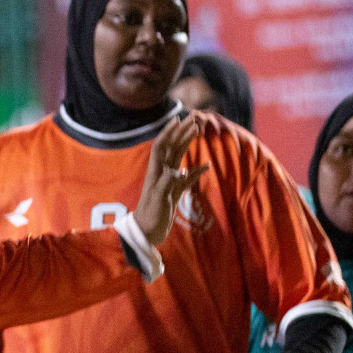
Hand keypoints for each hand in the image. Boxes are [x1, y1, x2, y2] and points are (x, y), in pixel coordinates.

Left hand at [132, 114, 209, 243]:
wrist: (146, 234)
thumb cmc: (150, 218)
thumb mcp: (158, 200)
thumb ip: (166, 184)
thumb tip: (178, 171)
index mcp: (155, 172)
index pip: (161, 146)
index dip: (168, 132)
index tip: (178, 120)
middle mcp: (161, 174)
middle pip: (171, 148)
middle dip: (181, 132)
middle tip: (194, 119)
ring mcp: (168, 182)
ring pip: (179, 158)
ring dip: (187, 144)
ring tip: (198, 131)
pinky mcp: (174, 193)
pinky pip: (187, 178)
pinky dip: (196, 170)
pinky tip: (206, 166)